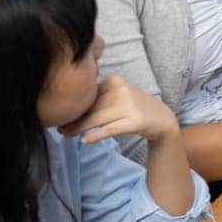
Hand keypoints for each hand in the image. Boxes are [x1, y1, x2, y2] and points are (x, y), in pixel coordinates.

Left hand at [61, 75, 180, 144]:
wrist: (162, 119)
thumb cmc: (135, 107)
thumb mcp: (118, 95)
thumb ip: (99, 97)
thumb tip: (70, 105)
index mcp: (116, 80)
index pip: (89, 95)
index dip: (74, 107)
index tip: (61, 116)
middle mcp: (122, 90)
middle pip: (90, 107)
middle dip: (73, 119)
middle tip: (59, 128)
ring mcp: (129, 105)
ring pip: (96, 118)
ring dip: (78, 128)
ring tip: (65, 134)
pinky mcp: (134, 121)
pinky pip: (108, 129)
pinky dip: (95, 136)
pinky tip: (84, 141)